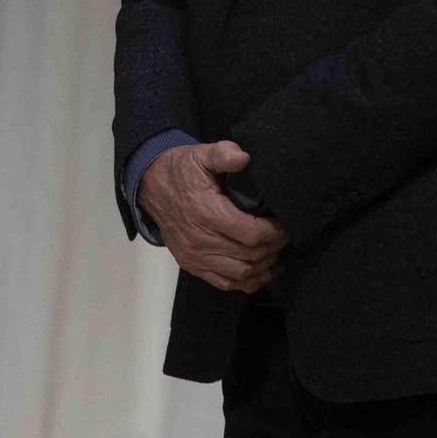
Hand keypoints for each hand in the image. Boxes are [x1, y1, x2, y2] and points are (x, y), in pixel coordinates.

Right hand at [139, 140, 288, 293]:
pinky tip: (261, 270)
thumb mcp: (201, 154)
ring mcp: (195, 256)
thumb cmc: (180, 172)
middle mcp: (200, 239)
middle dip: (274, 247)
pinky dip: (247, 281)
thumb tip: (244, 158)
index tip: (285, 224)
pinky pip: (226, 283)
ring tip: (275, 251)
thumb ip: (223, 154)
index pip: (252, 234)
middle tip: (285, 236)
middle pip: (251, 255)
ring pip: (242, 273)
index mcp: (206, 212)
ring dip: (264, 265)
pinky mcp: (192, 265)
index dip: (275, 232)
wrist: (150, 188)